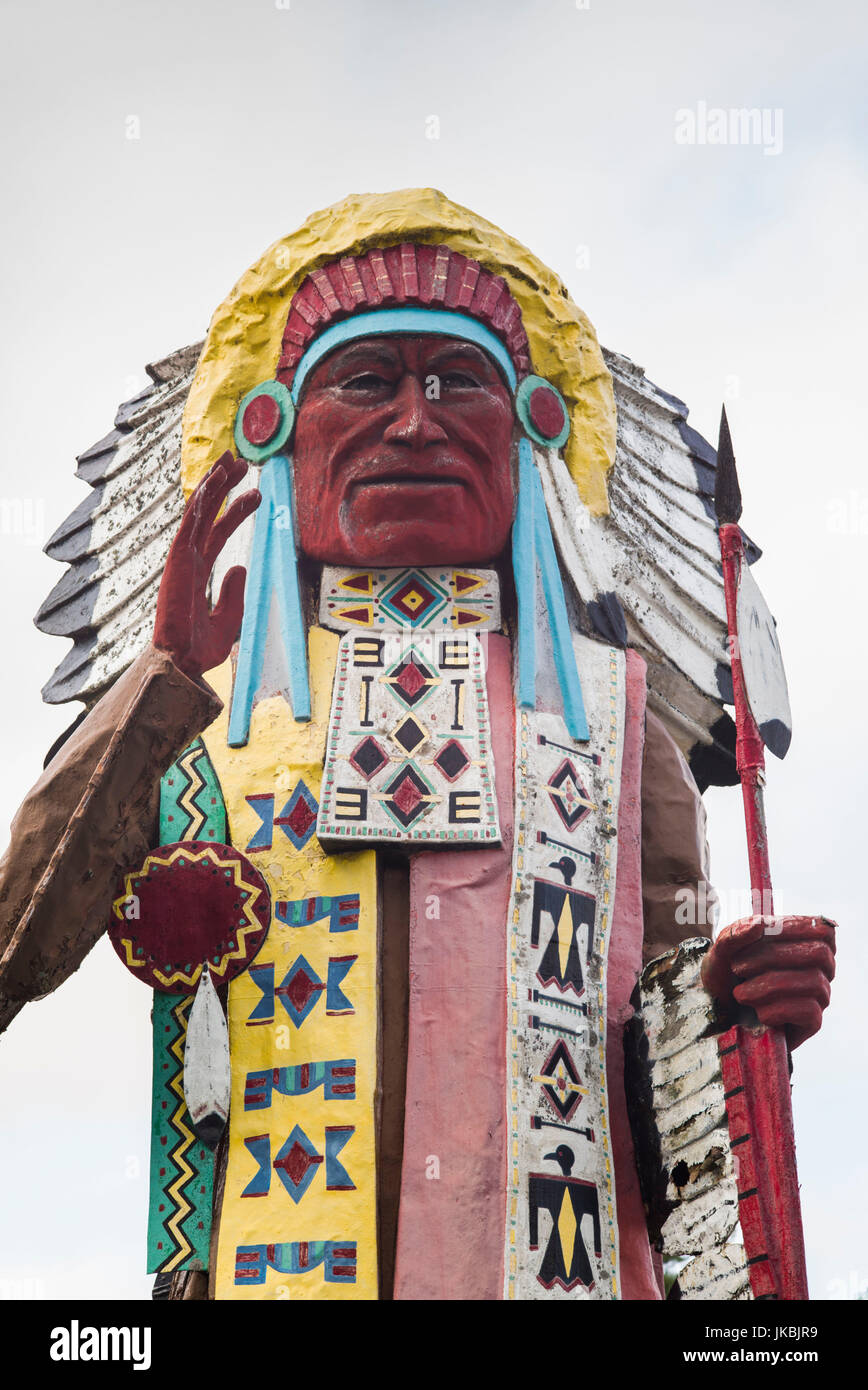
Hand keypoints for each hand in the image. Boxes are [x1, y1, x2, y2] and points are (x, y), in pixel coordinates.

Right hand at [153, 452, 259, 678]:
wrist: (184, 663)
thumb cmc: (200, 649)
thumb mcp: (230, 619)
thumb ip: (234, 593)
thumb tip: (240, 569)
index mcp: (197, 571)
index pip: (218, 532)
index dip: (234, 510)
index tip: (254, 493)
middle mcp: (188, 560)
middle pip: (207, 513)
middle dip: (223, 486)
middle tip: (241, 462)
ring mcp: (181, 558)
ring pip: (197, 512)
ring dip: (213, 484)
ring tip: (230, 461)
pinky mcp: (178, 561)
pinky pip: (190, 524)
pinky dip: (200, 502)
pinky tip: (212, 482)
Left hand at [701, 914, 835, 1048]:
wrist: (721, 1011)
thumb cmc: (730, 973)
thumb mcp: (724, 950)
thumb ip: (735, 934)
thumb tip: (759, 924)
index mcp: (806, 941)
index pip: (821, 928)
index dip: (794, 928)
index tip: (760, 934)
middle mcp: (821, 967)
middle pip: (818, 953)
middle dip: (773, 957)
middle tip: (738, 968)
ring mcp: (820, 994)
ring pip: (813, 982)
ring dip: (768, 987)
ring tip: (740, 994)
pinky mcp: (814, 1020)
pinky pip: (809, 1011)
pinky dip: (777, 1010)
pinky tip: (758, 1012)